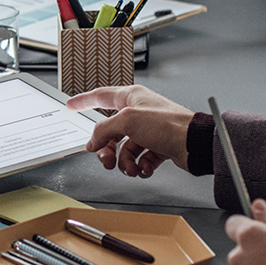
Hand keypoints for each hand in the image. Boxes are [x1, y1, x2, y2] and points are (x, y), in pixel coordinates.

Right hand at [68, 85, 194, 176]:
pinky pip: (140, 159)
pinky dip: (140, 166)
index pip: (101, 96)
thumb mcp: (127, 121)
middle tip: (106, 159)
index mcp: (131, 98)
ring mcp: (148, 131)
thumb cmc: (168, 124)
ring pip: (125, 149)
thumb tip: (93, 140)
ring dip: (125, 162)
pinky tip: (144, 168)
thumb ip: (104, 130)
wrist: (193, 143)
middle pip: (111, 132)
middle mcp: (139, 113)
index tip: (71, 105)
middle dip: (107, 149)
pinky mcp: (158, 146)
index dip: (83, 101)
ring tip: (130, 168)